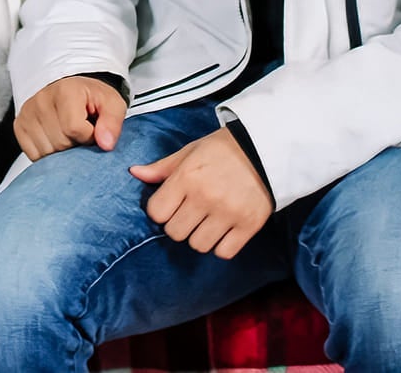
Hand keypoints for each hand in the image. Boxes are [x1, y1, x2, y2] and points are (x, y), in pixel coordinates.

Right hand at [15, 75, 127, 160]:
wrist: (71, 88)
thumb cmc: (91, 98)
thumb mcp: (112, 104)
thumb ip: (113, 123)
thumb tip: (105, 144)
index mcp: (66, 91)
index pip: (74, 129)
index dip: (88, 136)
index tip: (92, 129)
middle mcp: (42, 100)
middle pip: (60, 143)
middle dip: (75, 145)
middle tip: (80, 133)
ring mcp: (28, 113)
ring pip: (46, 152)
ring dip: (61, 152)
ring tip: (68, 135)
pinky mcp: (19, 126)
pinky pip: (33, 155)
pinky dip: (47, 154)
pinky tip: (55, 140)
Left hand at [129, 127, 273, 258]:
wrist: (266, 149)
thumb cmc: (222, 150)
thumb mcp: (190, 152)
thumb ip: (162, 167)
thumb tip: (134, 173)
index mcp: (187, 177)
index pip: (157, 213)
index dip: (161, 211)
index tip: (171, 204)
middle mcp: (205, 197)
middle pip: (175, 233)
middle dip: (179, 224)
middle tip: (191, 213)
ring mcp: (228, 213)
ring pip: (198, 245)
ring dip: (200, 236)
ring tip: (209, 221)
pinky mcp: (249, 225)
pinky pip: (224, 252)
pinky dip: (222, 245)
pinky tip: (225, 229)